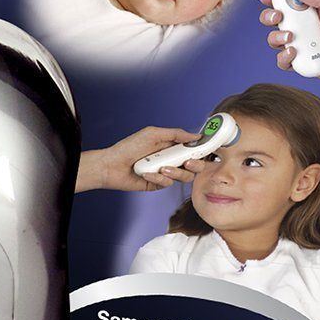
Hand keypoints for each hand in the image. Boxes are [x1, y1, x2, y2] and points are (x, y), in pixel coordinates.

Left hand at [77, 126, 203, 191]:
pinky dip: (158, 178)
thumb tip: (196, 135)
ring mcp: (165, 173)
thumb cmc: (129, 147)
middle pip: (194, 166)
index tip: (207, 149)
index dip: (202, 150)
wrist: (111, 165)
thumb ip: (176, 134)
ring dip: (175, 172)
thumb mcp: (153, 134)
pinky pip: (167, 184)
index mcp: (172, 146)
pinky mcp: (158, 184)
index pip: (193, 149)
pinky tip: (147, 174)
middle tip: (188, 162)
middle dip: (195, 164)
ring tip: (161, 168)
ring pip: (184, 176)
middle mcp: (171, 160)